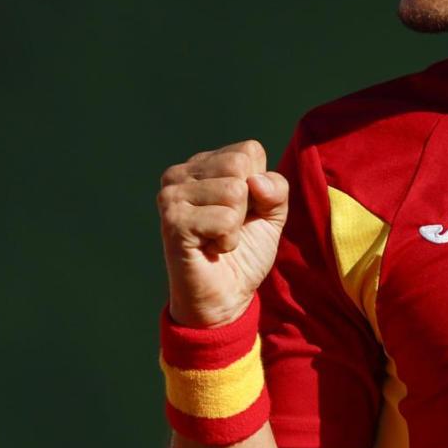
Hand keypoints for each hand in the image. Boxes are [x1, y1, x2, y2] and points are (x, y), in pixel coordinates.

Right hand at [157, 140, 288, 327]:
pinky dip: (228, 240)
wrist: (225, 297)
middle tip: (229, 227)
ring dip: (237, 225)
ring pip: (235, 191)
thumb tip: (255, 181)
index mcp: (202, 164)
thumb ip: (276, 189)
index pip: (249, 151)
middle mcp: (180, 173)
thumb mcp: (272, 214)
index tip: (242, 212)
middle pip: (240, 165)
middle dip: (249, 204)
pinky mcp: (173, 221)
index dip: (259, 186)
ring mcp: (172, 195)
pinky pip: (225, 219)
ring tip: (217, 238)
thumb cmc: (244, 252)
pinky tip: (210, 249)